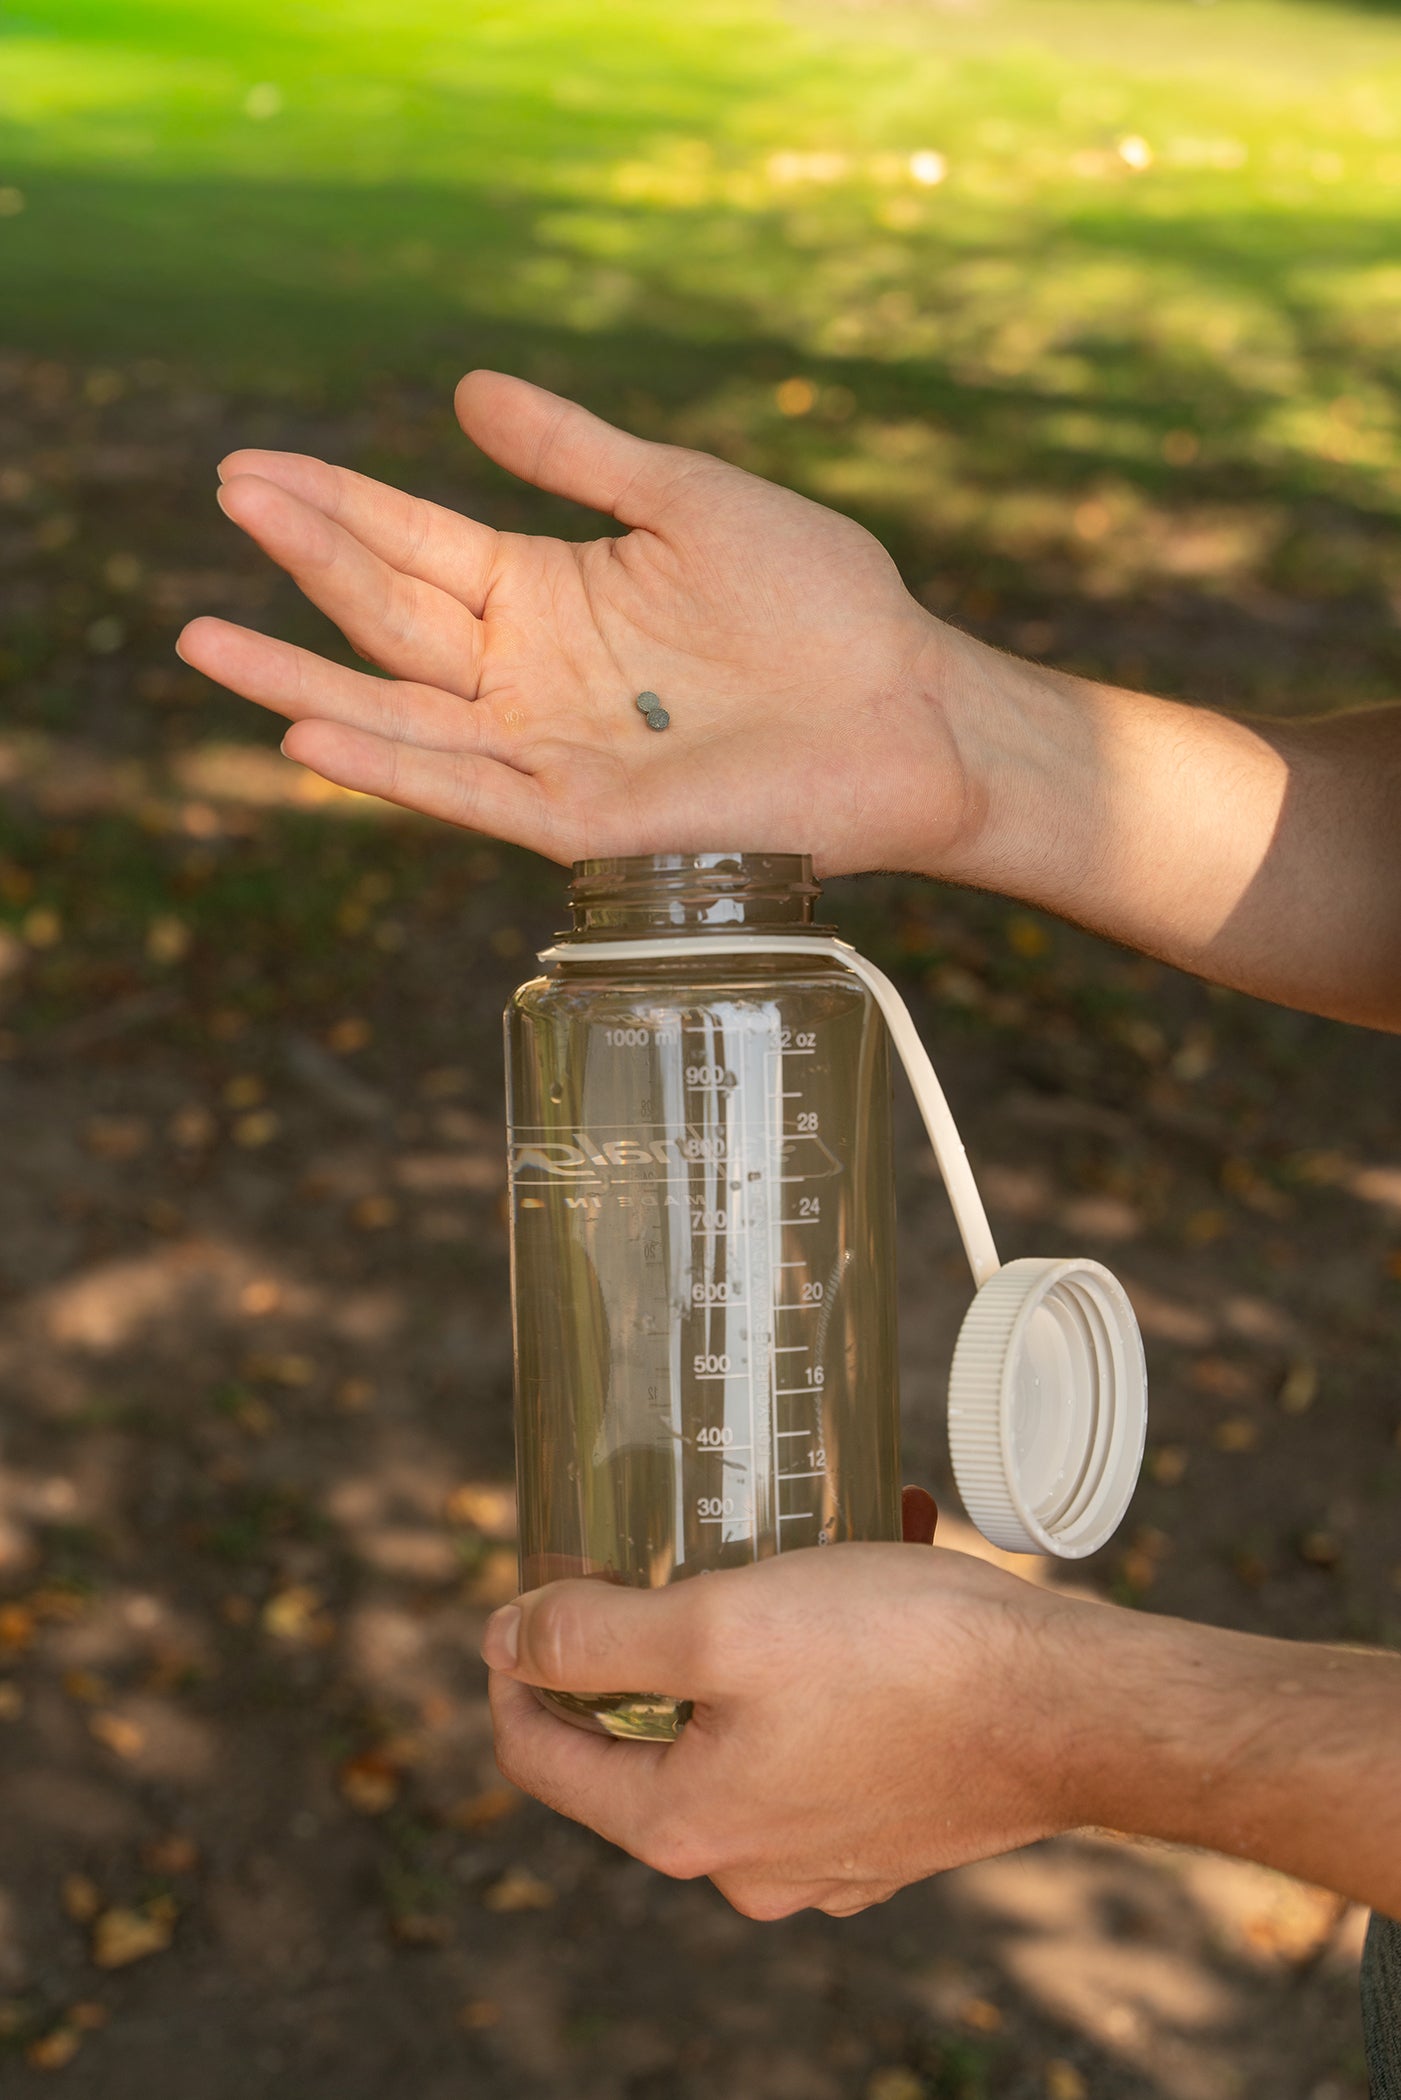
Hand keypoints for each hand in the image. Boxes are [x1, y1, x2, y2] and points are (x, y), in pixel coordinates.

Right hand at [176, 372, 988, 874]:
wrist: (909, 705)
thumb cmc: (819, 604)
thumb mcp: (685, 500)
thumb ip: (577, 454)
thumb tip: (464, 390)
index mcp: (550, 595)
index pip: (416, 546)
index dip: (336, 506)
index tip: (248, 468)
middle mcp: (532, 677)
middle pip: (393, 619)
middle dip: (310, 561)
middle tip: (225, 495)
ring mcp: (550, 751)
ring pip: (405, 714)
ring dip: (305, 678)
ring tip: (206, 640)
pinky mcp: (584, 819)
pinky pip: (469, 792)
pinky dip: (391, 767)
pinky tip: (312, 731)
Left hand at [482, 1536, 1090, 1920]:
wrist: (1072, 1708)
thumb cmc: (900, 1659)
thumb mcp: (723, 1625)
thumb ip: (600, 1636)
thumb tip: (506, 1638)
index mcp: (687, 1826)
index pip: (543, 1760)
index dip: (517, 1672)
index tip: (529, 1598)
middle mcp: (750, 1861)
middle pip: (645, 1742)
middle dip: (652, 1638)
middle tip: (667, 1551)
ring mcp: (825, 1849)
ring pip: (743, 1725)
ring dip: (753, 1633)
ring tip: (789, 1541)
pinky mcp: (891, 1822)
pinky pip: (823, 1730)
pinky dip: (828, 1657)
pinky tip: (867, 1569)